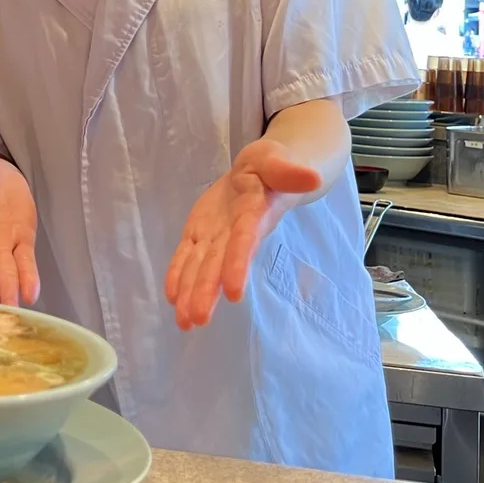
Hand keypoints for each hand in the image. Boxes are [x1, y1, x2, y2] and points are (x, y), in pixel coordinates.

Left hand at [164, 138, 321, 330]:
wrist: (262, 171)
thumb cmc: (271, 166)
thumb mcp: (278, 160)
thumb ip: (289, 171)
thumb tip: (311, 177)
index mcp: (254, 213)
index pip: (245, 241)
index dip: (238, 264)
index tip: (232, 292)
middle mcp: (234, 232)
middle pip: (219, 263)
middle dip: (207, 289)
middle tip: (197, 320)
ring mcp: (216, 235)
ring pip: (201, 265)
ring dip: (191, 293)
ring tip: (183, 322)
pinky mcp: (201, 231)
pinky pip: (187, 254)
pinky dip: (178, 274)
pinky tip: (172, 298)